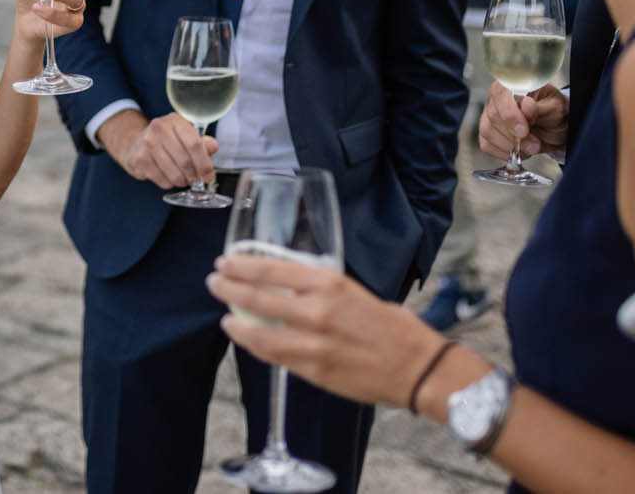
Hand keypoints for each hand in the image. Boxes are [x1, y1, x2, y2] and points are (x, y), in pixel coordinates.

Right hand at [98, 109, 217, 188]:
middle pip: (185, 161)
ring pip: (175, 174)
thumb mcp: (184, 135)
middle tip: (196, 179)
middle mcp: (159, 128)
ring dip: (183, 181)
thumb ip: (201, 142)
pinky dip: (169, 183)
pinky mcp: (140, 159)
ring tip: (183, 178)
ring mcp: (147, 143)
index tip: (208, 176)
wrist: (134, 143)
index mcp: (175, 120)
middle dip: (194, 175)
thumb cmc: (165, 141)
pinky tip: (167, 177)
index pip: (194, 144)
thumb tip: (212, 147)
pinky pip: (162, 180)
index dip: (204, 163)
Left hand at [210, 251, 451, 411]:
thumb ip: (321, 289)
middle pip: (258, 298)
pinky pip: (276, 358)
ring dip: (237, 323)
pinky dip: (257, 347)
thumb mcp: (355, 291)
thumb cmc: (394, 328)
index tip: (225, 263)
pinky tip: (248, 340)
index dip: (242, 266)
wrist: (419, 368)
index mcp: (330, 283)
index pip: (272, 269)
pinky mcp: (315, 371)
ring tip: (226, 317)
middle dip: (230, 289)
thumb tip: (290, 287)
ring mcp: (314, 344)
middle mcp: (317, 311)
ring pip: (260, 333)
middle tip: (214, 283)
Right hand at [480, 81, 565, 158]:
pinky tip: (520, 150)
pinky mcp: (487, 134)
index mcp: (512, 86)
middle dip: (514, 135)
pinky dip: (505, 153)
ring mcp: (489, 117)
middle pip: (493, 116)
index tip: (524, 130)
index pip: (500, 94)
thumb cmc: (555, 113)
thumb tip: (525, 106)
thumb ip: (540, 107)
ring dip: (511, 146)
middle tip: (535, 143)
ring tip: (531, 147)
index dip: (509, 113)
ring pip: (487, 132)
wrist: (556, 130)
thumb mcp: (555, 108)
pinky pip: (487, 145)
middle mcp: (497, 100)